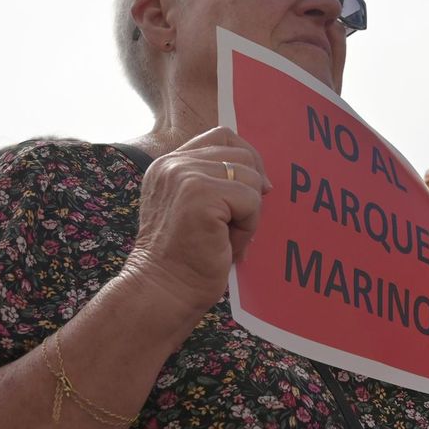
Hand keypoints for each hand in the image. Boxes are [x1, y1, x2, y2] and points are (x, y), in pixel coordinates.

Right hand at [122, 127, 271, 320]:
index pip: (222, 136)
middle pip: (241, 155)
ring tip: (226, 240)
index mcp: (169, 164)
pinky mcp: (200, 194)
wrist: (163, 291)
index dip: (247, 159)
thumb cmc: (185, 260)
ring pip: (250, 178)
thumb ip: (216, 185)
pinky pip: (251, 200)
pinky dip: (248, 228)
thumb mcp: (196, 211)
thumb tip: (265, 180)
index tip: (254, 191)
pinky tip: (227, 246)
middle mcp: (173, 164)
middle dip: (250, 191)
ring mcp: (185, 176)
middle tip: (234, 227)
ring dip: (249, 214)